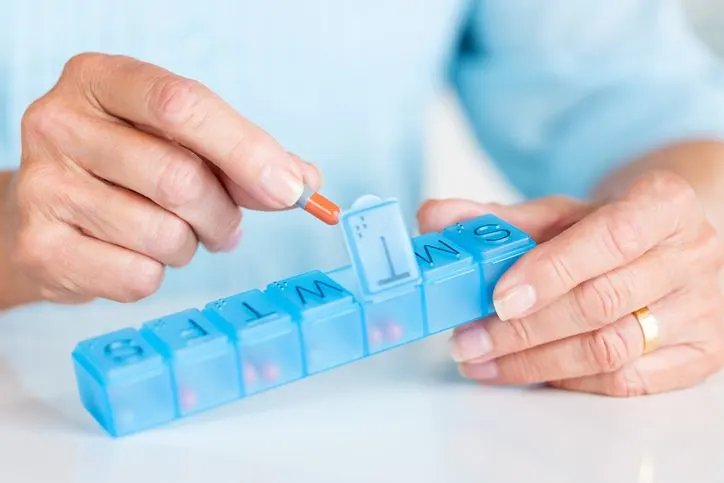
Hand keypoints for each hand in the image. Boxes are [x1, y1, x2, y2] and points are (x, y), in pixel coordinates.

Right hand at [3, 53, 318, 303]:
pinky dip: (156, 274)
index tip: (289, 188)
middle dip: (223, 214)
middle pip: (179, 178)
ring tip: (175, 234)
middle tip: (227, 226)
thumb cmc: (128, 166)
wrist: (52, 209)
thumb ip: (244, 154)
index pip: (182, 105)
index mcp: (100, 79)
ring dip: (191, 245)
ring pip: (163, 235)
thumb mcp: (182, 139)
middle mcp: (59, 123)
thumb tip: (302, 182)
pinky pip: (137, 276)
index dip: (246, 150)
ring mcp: (43, 187)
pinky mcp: (41, 248)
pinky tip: (137, 254)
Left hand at [418, 171, 723, 395]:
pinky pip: (627, 381)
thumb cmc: (607, 228)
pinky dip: (568, 380)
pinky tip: (526, 371)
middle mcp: (692, 256)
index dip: (551, 271)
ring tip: (482, 361)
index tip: (498, 298)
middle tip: (468, 340)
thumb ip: (497, 218)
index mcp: (664, 204)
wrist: (665, 244)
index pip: (611, 237)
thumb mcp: (559, 213)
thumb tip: (432, 218)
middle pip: (602, 302)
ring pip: (612, 349)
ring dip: (535, 362)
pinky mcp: (700, 356)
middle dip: (524, 329)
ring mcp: (703, 310)